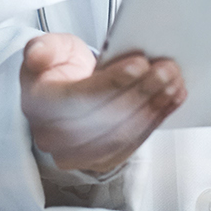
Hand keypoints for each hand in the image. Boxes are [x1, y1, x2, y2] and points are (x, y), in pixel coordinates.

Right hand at [20, 33, 184, 174]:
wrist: (65, 92)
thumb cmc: (59, 69)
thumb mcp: (48, 48)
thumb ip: (42, 48)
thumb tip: (37, 55)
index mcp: (37, 103)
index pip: (78, 97)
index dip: (111, 82)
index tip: (140, 63)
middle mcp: (52, 136)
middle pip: (104, 118)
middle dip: (141, 93)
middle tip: (167, 70)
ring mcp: (76, 155)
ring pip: (121, 135)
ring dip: (153, 108)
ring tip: (174, 83)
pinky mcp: (100, 162)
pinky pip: (132, 145)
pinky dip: (154, 122)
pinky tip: (171, 101)